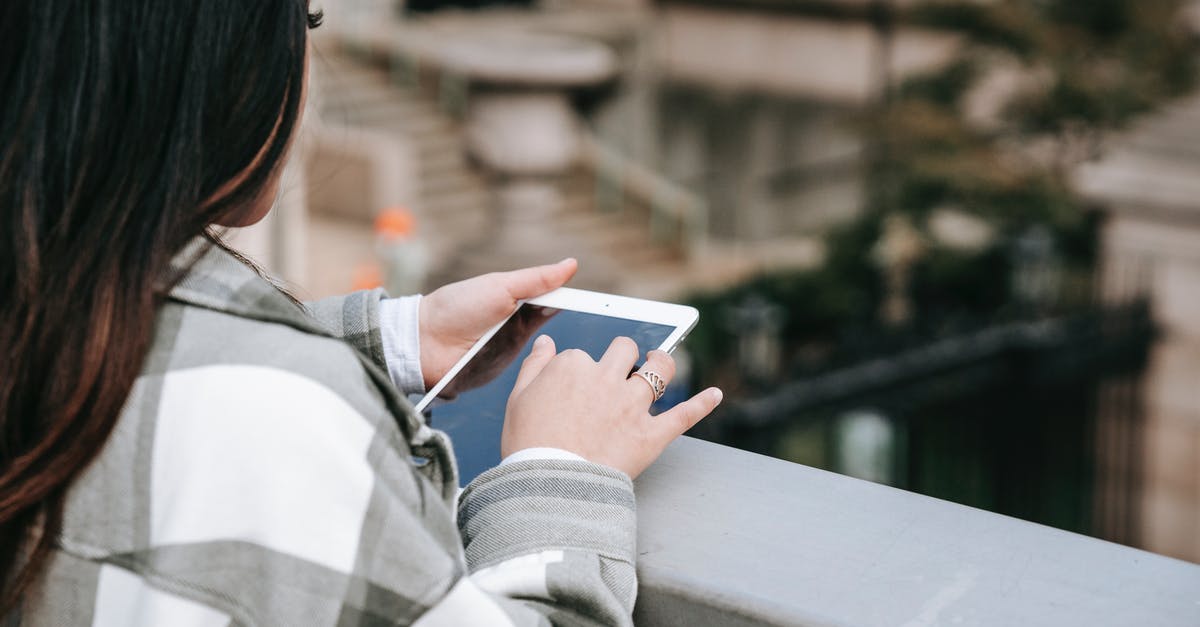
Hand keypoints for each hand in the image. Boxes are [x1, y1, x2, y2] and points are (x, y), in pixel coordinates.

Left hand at [418, 259, 576, 389]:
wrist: (424, 343)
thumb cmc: (458, 307)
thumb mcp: (502, 287)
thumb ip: (537, 279)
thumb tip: (571, 265)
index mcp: (519, 300)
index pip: (556, 299)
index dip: (576, 301)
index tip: (603, 305)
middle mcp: (519, 324)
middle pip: (556, 326)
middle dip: (573, 328)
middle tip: (590, 328)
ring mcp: (513, 349)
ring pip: (547, 350)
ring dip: (559, 352)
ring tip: (573, 352)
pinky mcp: (506, 371)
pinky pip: (530, 370)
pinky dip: (542, 368)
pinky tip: (556, 368)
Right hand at [502, 335, 723, 478]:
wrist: (549, 488)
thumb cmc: (528, 447)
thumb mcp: (518, 400)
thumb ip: (534, 365)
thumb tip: (547, 343)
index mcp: (573, 366)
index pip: (581, 356)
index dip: (579, 371)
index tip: (574, 389)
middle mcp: (607, 379)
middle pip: (624, 350)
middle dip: (623, 355)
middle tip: (621, 367)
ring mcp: (632, 406)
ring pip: (659, 370)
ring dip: (663, 363)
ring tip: (660, 362)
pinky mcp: (651, 435)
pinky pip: (684, 415)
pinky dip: (703, 404)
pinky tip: (715, 395)